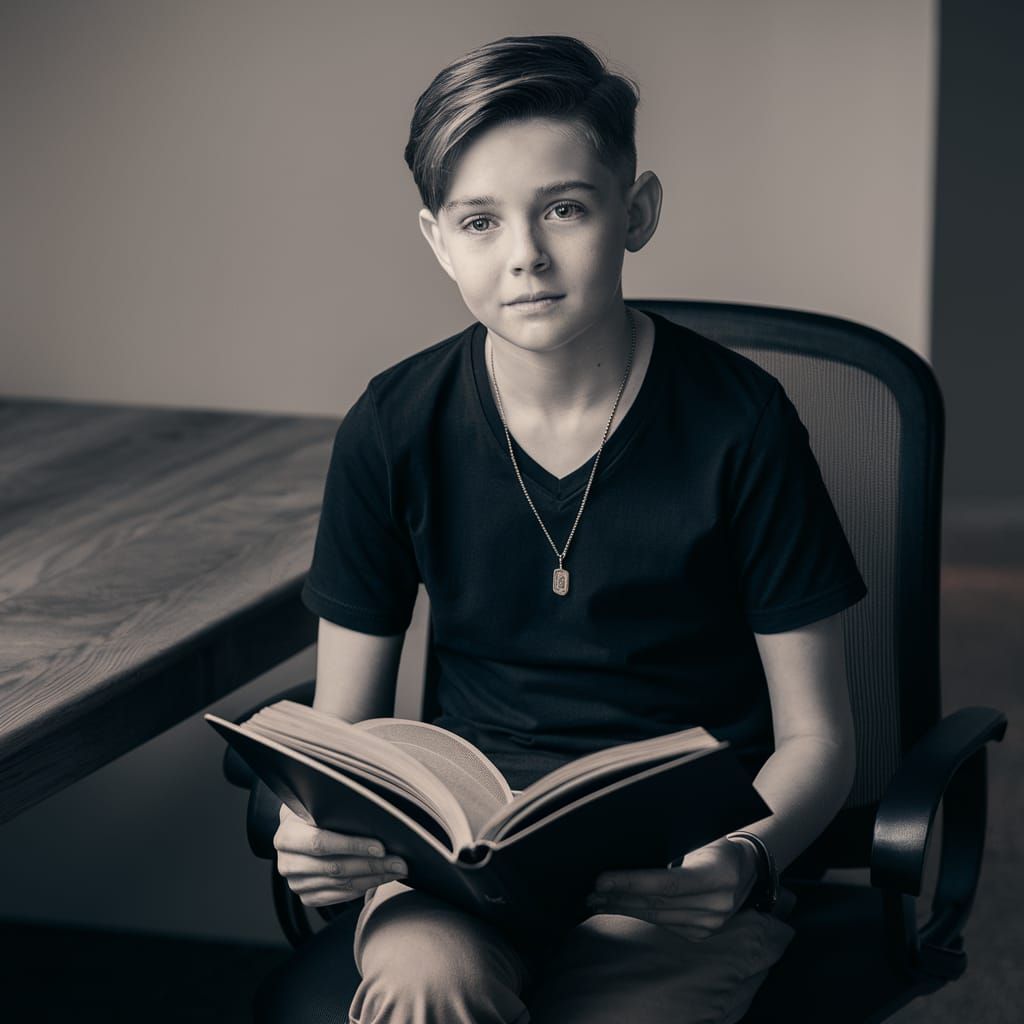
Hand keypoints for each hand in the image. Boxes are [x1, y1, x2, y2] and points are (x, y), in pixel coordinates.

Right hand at [273, 803, 408, 907]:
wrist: (298, 828)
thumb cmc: (315, 810)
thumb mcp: (320, 803)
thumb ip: (338, 810)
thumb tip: (377, 815)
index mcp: (287, 836)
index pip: (321, 843)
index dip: (352, 846)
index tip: (381, 847)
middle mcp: (287, 863)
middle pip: (335, 868)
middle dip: (372, 865)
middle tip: (399, 862)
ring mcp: (296, 883)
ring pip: (341, 884)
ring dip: (374, 878)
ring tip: (397, 870)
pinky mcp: (307, 896)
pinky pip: (339, 896)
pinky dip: (363, 888)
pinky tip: (381, 879)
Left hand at [585, 835, 759, 939]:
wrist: (746, 866)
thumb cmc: (716, 841)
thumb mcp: (701, 833)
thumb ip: (673, 840)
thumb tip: (625, 841)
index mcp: (719, 875)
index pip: (668, 883)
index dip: (633, 882)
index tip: (602, 879)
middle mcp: (718, 904)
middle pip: (658, 902)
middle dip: (619, 896)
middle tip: (589, 889)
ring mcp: (711, 923)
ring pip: (656, 916)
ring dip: (622, 907)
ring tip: (595, 899)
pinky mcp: (702, 933)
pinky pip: (663, 924)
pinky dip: (637, 914)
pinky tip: (616, 906)